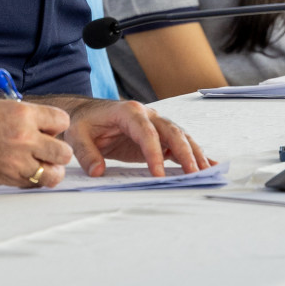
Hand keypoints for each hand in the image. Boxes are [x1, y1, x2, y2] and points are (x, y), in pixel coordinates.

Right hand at [0, 99, 73, 188]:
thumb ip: (24, 116)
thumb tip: (43, 125)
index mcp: (22, 114)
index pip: (62, 120)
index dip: (57, 126)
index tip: (50, 129)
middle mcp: (24, 137)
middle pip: (64, 151)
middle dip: (58, 151)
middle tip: (48, 150)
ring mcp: (18, 160)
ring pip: (54, 173)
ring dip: (50, 170)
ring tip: (41, 165)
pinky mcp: (9, 178)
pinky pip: (35, 184)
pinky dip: (34, 180)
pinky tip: (25, 172)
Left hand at [61, 100, 211, 178]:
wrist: (86, 114)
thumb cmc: (83, 122)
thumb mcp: (77, 136)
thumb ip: (86, 153)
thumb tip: (97, 172)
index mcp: (129, 111)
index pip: (146, 132)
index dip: (154, 153)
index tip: (158, 174)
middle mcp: (147, 115)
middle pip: (172, 131)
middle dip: (185, 152)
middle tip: (194, 173)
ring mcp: (155, 125)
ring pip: (180, 137)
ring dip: (194, 154)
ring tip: (206, 172)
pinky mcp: (157, 137)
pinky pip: (178, 145)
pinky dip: (193, 155)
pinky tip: (207, 165)